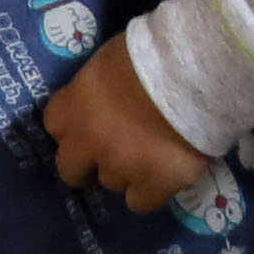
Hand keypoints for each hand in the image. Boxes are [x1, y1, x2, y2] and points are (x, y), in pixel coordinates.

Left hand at [41, 31, 207, 211]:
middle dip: (88, 163)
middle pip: (71, 169)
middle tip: (114, 150)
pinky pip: (142, 202)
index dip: (73, 127)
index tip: (89, 124)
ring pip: (112, 183)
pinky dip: (152, 190)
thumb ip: (100, 87)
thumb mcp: (113, 59)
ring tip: (153, 152)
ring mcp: (121, 166)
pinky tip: (167, 173)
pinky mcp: (155, 184)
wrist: (198, 71)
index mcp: (77, 104)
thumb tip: (106, 98)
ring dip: (127, 171)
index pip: (54, 125)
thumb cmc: (157, 51)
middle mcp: (90, 141)